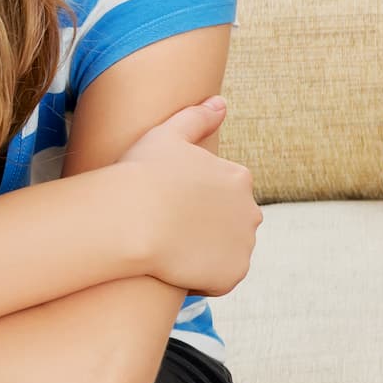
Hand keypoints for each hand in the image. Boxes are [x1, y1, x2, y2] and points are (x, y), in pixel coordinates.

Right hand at [117, 96, 260, 296]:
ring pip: (226, 252)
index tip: (169, 204)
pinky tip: (175, 269)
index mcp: (239, 177)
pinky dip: (203, 278)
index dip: (195, 200)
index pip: (225, 194)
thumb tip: (221, 102)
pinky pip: (220, 280)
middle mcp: (251, 211)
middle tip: (168, 229)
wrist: (132, 219)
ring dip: (205, 253)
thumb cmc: (142, 173)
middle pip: (230, 223)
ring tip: (170, 250)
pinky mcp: (232, 274)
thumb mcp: (166, 133)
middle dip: (206, 227)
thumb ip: (197, 117)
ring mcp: (244, 245)